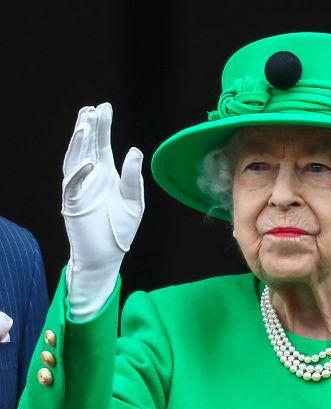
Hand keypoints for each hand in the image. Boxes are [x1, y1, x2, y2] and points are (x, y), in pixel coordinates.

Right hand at [62, 103, 144, 320]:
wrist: (108, 255)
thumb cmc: (120, 229)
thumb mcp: (134, 202)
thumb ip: (133, 178)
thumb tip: (134, 150)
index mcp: (107, 174)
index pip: (103, 144)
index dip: (102, 126)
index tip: (103, 107)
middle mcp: (91, 176)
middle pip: (88, 147)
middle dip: (89, 128)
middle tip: (92, 109)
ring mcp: (79, 188)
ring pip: (75, 160)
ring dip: (79, 144)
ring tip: (85, 125)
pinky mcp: (72, 203)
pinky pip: (73, 185)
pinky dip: (80, 173)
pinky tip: (89, 161)